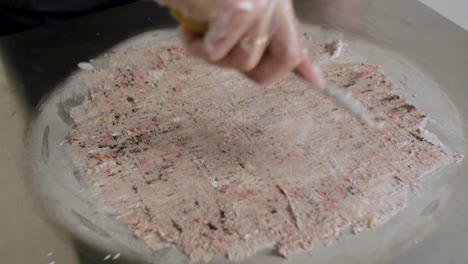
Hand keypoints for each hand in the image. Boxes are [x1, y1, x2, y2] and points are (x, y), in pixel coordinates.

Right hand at [161, 0, 324, 86]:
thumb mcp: (233, 10)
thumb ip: (258, 34)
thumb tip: (294, 67)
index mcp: (275, 3)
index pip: (298, 40)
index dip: (305, 67)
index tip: (316, 82)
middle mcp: (274, 1)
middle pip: (285, 59)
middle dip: (251, 70)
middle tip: (223, 54)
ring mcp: (260, 3)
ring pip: (246, 59)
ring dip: (213, 56)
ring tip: (197, 35)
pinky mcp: (239, 8)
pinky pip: (218, 50)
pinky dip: (196, 47)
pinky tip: (188, 30)